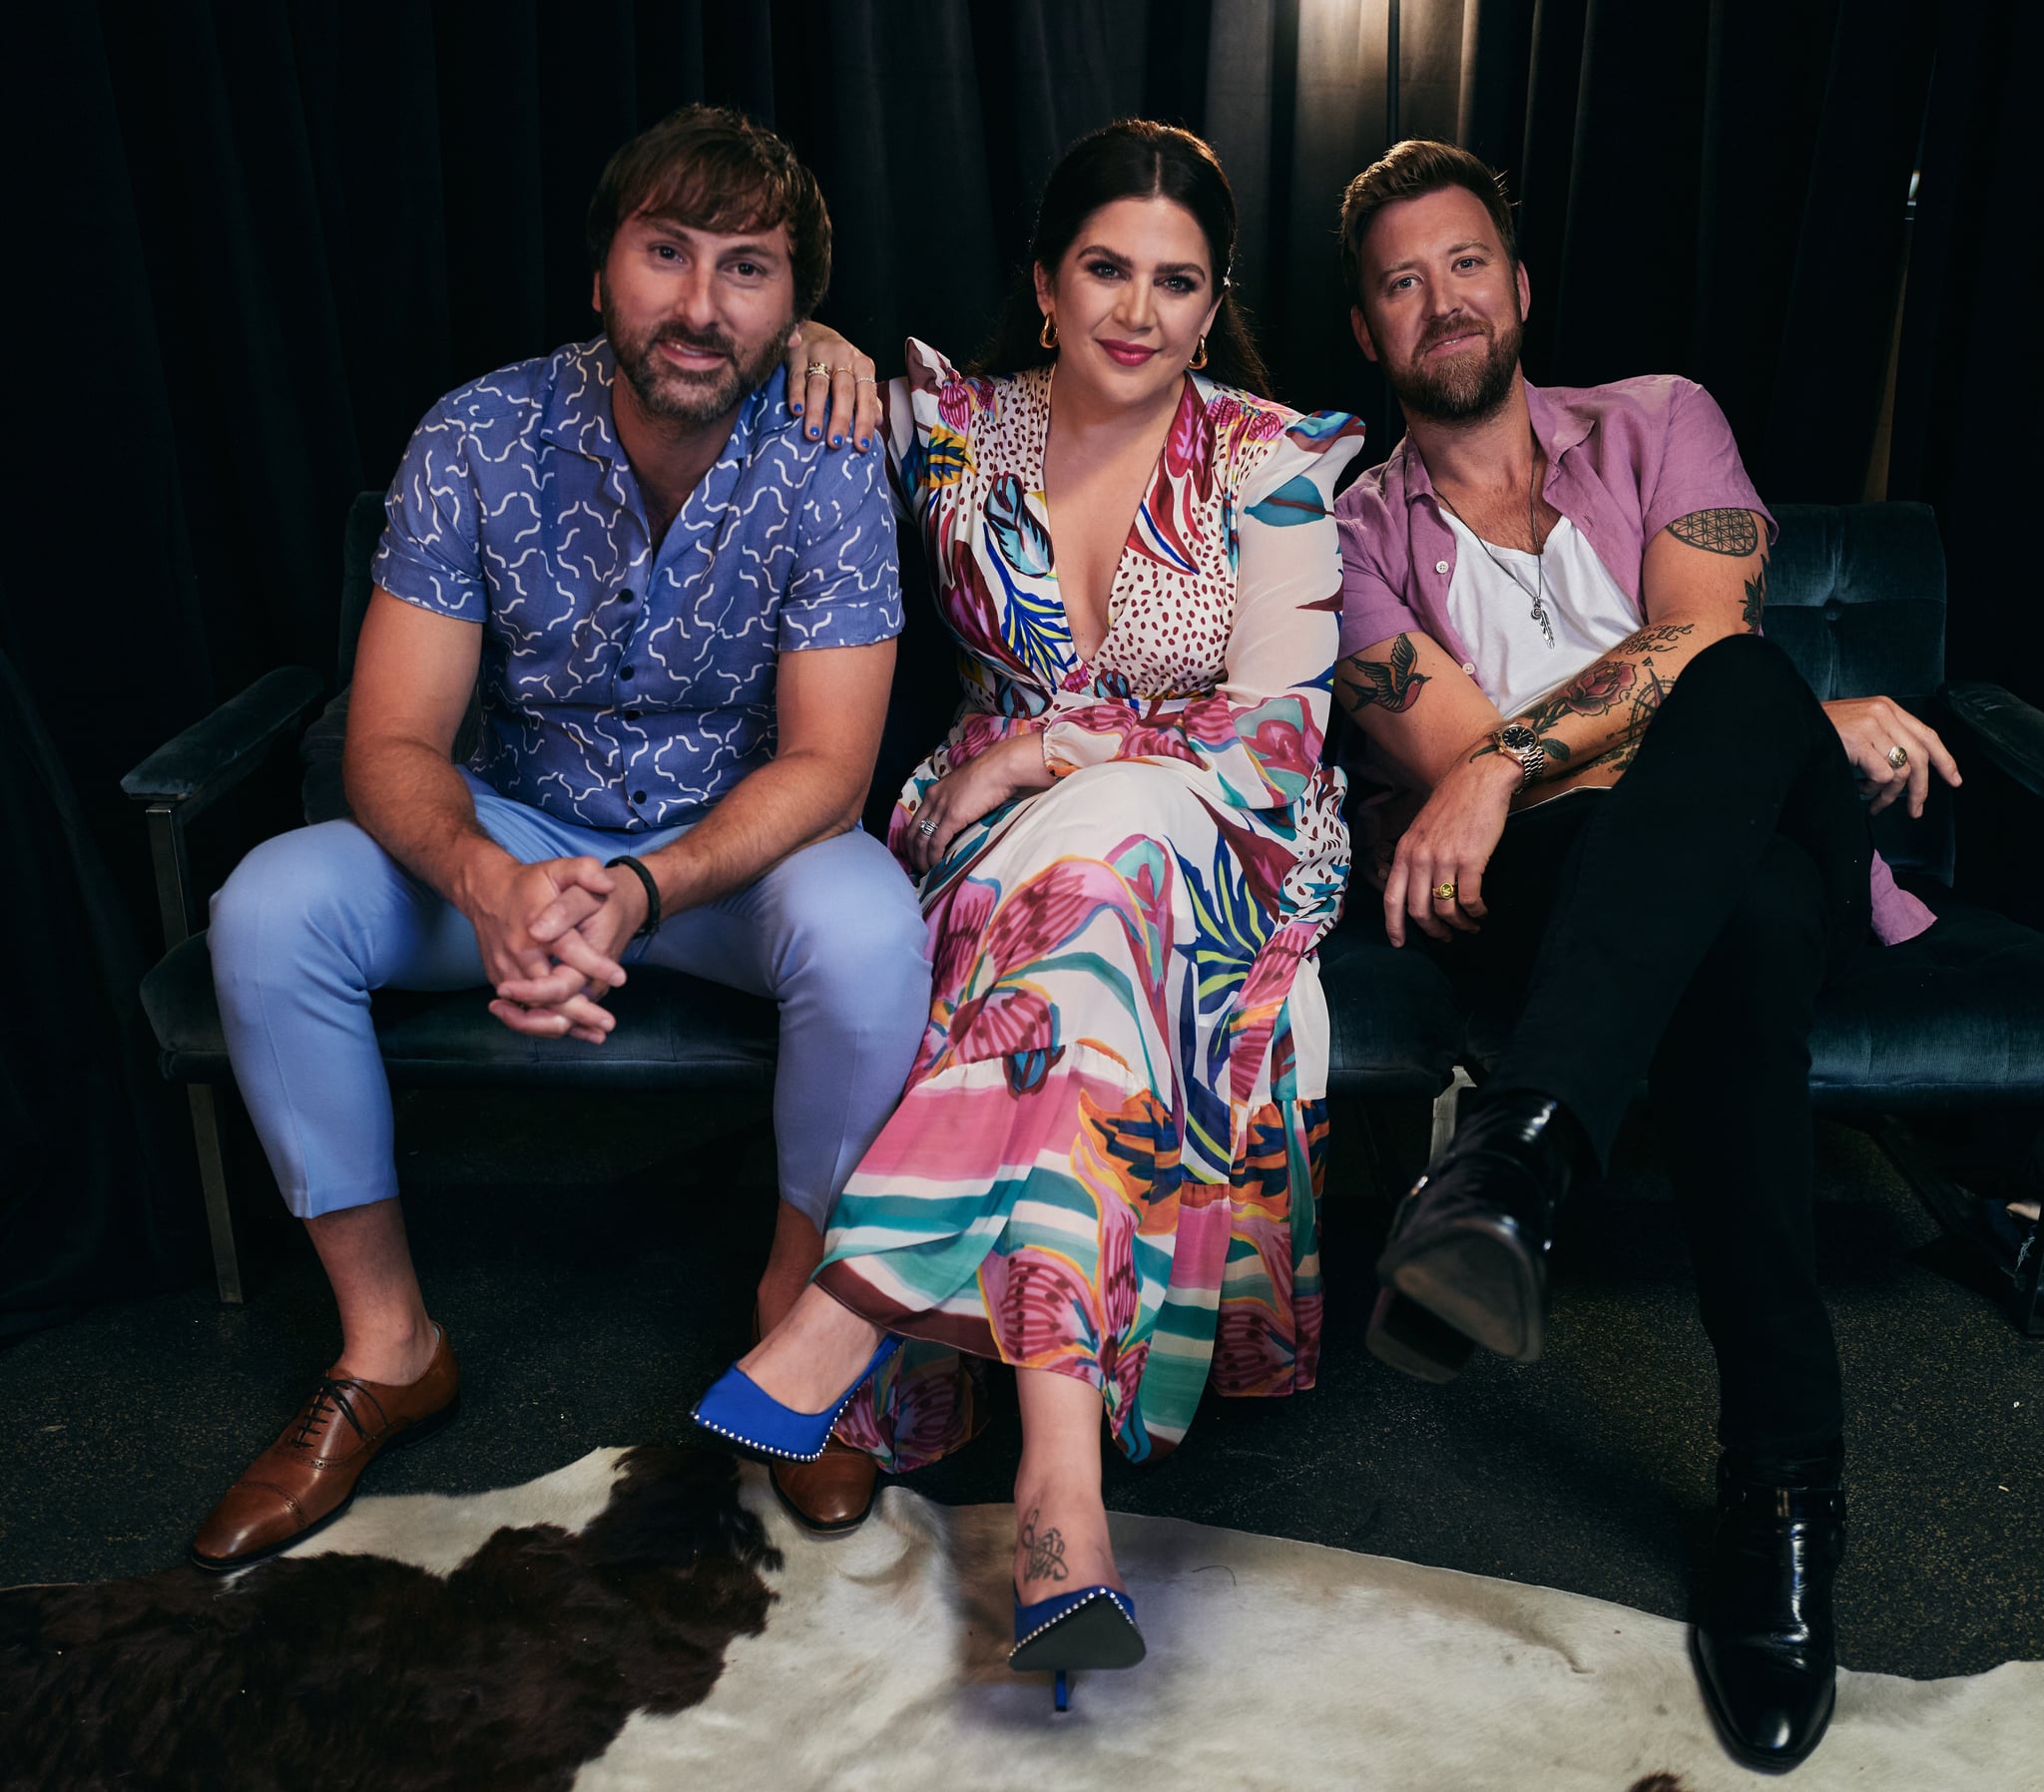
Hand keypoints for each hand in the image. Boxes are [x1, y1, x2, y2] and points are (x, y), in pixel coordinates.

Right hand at [457, 854, 623, 1044]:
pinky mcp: (499, 980)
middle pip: (548, 989)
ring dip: (563, 1024)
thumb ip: (584, 871)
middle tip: (608, 1022)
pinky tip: (571, 1031)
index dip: (595, 965)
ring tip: (595, 1033)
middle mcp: (518, 951)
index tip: (621, 977)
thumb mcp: (558, 868)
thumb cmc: (530, 883)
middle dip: (579, 1010)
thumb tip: (606, 884)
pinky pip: (521, 1009)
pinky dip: (544, 1024)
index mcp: (536, 923)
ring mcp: (505, 969)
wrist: (486, 891)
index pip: (568, 949)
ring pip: (533, 1007)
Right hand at [783, 323, 880, 451]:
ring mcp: (819, 354)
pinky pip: (796, 377)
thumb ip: (868, 398)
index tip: (862, 446)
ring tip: (813, 435)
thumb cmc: (840, 363)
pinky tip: (796, 412)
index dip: (865, 421)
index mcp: (863, 365)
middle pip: (843, 391)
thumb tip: (879, 421)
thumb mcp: (858, 376)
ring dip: (816, 411)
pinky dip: (796, 395)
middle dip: (841, 419)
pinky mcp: (797, 355)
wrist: (814, 332)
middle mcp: (843, 357)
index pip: (866, 396)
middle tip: (836, 443)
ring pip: (819, 385)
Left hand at [905, 735, 1050, 873]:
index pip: (914, 821)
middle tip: (918, 868)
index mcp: (933, 793)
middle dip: (913, 854)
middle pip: (913, 833)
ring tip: (927, 873)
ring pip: (922, 840)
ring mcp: (940, 809)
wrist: (999, 768)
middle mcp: (932, 800)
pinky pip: (937, 842)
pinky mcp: (952, 817)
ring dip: (922, 859)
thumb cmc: (988, 777)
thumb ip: (956, 803)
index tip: (916, 854)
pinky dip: (934, 857)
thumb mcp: (963, 789)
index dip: (912, 841)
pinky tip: (937, 866)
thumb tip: (958, 820)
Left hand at [1383, 748, 1519, 945]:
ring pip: (1445, 910)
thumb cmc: (1452, 804)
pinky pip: (1469, 899)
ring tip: (1470, 926)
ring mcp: (1444, 859)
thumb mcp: (1421, 830)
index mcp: (1404, 852)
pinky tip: (1482, 911)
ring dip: (1459, 925)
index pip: (1391, 898)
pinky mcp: (1470, 860)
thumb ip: (1416, 857)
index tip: (1399, 944)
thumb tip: (1419, 890)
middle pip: (1419, 911)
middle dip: (1433, 931)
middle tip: (1446, 938)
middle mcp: (1419, 858)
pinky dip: (1476, 911)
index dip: (1394, 926)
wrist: (1478, 780)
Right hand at [1823, 696, 1959, 816]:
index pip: (1927, 734)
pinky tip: (1857, 788)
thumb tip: (1904, 772)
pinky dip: (1871, 790)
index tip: (1953, 779)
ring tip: (1872, 802)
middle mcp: (1883, 713)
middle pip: (1922, 756)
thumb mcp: (1856, 727)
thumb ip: (1881, 739)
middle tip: (1915, 810)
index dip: (1945, 759)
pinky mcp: (1859, 741)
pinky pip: (1882, 776)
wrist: (1788, 724)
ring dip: (1888, 795)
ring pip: (1902, 771)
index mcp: (1885, 707)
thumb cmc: (1817, 732)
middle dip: (1921, 789)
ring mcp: (1871, 725)